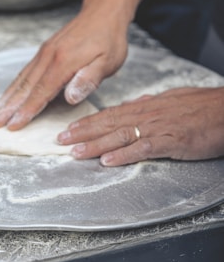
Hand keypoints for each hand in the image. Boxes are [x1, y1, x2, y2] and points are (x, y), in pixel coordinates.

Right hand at [0, 5, 127, 129]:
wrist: (102, 12)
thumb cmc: (108, 40)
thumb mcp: (108, 61)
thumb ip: (88, 79)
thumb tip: (70, 97)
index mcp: (63, 62)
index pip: (41, 91)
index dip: (26, 111)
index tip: (13, 125)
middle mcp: (48, 57)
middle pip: (24, 86)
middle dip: (7, 107)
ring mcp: (44, 53)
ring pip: (21, 79)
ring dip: (6, 97)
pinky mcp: (44, 52)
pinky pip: (25, 72)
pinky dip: (13, 86)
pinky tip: (8, 95)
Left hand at [57, 87, 223, 165]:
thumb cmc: (201, 106)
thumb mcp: (172, 100)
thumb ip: (150, 105)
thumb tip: (133, 105)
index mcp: (146, 106)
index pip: (110, 114)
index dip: (88, 122)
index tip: (70, 128)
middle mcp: (147, 115)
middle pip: (108, 124)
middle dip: (82, 133)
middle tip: (61, 140)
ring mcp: (158, 128)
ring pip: (120, 135)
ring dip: (95, 144)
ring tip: (75, 152)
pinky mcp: (171, 141)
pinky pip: (143, 148)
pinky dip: (124, 155)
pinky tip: (107, 161)